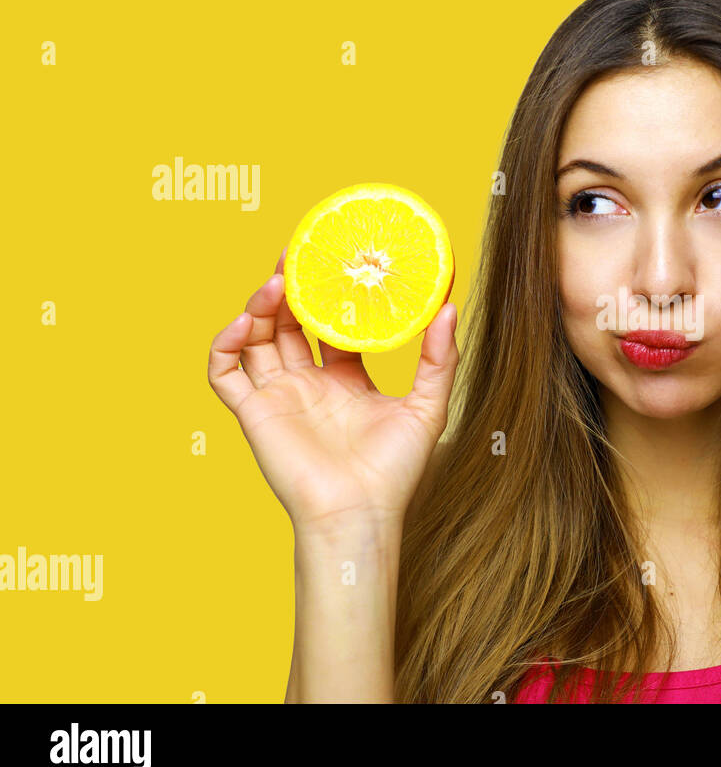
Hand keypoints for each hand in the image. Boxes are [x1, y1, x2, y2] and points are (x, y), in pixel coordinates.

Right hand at [207, 249, 459, 532]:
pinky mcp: (253, 414)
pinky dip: (225, 343)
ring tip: (277, 281)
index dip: (329, 293)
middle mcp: (308, 384)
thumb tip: (450, 305)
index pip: (330, 324)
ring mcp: (278, 397)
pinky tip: (246, 322)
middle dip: (289, 287)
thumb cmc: (396, 471)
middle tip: (296, 252)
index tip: (337, 259)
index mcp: (345, 380)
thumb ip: (440, 357)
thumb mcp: (428, 405)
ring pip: (255, 338)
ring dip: (259, 305)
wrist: (360, 513)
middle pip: (289, 323)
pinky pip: (224, 372)